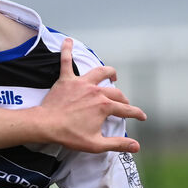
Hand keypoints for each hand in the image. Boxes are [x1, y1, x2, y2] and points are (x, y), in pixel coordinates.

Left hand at [38, 39, 144, 153]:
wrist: (45, 125)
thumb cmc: (69, 135)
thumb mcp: (96, 144)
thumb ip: (118, 144)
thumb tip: (137, 146)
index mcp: (104, 106)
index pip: (126, 109)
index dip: (136, 114)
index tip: (142, 116)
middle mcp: (96, 91)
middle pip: (115, 93)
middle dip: (123, 99)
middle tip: (123, 105)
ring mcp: (81, 84)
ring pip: (99, 72)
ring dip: (109, 72)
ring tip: (113, 75)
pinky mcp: (66, 80)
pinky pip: (66, 61)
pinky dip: (67, 50)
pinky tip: (67, 40)